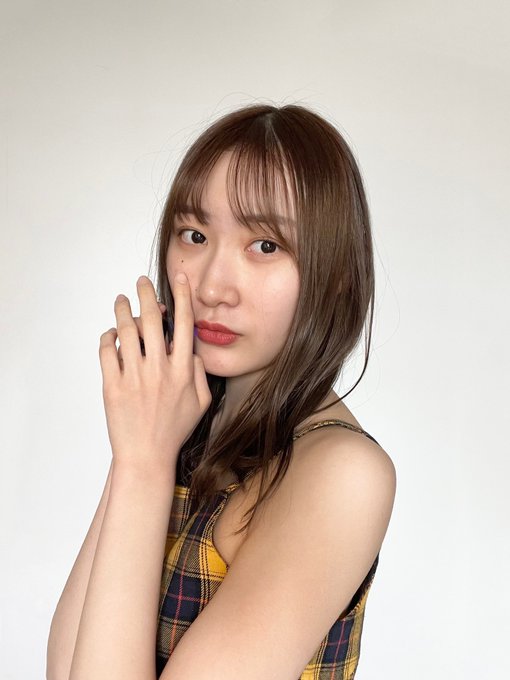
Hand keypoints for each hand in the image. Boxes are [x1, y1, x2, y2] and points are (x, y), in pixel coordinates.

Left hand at [98, 273, 211, 472]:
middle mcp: (159, 369)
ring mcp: (134, 376)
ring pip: (126, 330)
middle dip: (146, 294)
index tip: (178, 279)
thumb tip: (190, 349)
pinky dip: (107, 337)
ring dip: (123, 309)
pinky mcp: (112, 385)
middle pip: (152, 320)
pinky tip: (111, 334)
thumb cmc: (174, 430)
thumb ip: (199, 372)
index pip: (183, 324)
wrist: (146, 455)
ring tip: (121, 301)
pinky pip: (107, 351)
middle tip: (141, 282)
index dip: (182, 297)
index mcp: (182, 370)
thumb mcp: (202, 402)